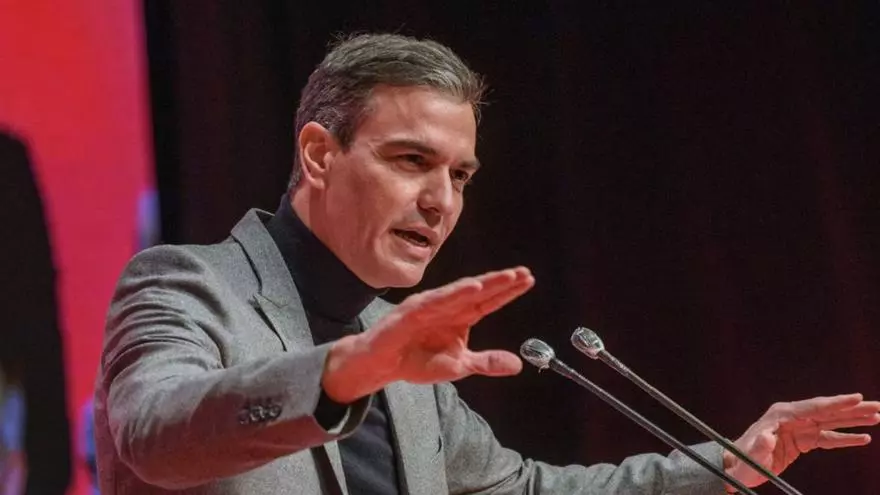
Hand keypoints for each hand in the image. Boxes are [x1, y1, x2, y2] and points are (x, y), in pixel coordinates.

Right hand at [322, 267, 534, 402]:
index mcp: (460, 317)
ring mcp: (430, 306)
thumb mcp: (459, 366)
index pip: (488, 302)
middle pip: (479, 292)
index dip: (507, 291)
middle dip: (500, 282)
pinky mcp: (412, 310)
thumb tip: (518, 365)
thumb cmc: (418, 361)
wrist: (383, 365)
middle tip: (522, 273)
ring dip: (482, 284)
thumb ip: (486, 363)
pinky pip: (436, 300)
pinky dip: (454, 293)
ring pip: (460, 291)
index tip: (528, 280)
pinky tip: (472, 288)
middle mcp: (448, 307)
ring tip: (504, 278)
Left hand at [724, 393, 879, 490]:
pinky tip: (863, 438)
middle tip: (877, 406)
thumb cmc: (743, 461)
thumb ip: (760, 446)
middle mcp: (792, 417)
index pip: (814, 406)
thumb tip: (767, 437)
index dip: (836, 402)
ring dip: (854, 420)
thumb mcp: (751, 455)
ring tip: (877, 416)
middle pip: (827, 411)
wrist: (737, 469)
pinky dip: (845, 438)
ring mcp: (799, 428)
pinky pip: (828, 438)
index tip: (858, 397)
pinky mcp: (802, 440)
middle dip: (853, 408)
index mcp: (781, 414)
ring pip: (831, 422)